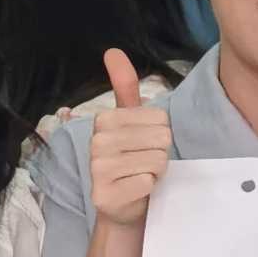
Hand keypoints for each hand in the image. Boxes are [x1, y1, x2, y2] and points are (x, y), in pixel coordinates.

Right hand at [88, 49, 174, 224]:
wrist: (122, 206)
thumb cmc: (131, 160)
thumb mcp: (131, 121)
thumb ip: (125, 87)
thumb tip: (112, 50)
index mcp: (104, 120)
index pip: (160, 119)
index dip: (160, 135)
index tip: (142, 145)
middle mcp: (96, 141)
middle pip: (161, 138)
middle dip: (159, 154)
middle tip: (142, 163)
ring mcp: (98, 169)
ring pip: (157, 160)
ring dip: (156, 171)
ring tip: (139, 175)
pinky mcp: (105, 194)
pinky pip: (148, 181)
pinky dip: (149, 188)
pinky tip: (135, 190)